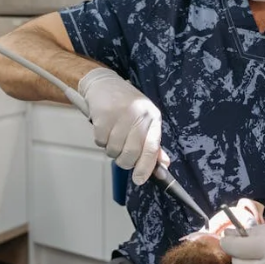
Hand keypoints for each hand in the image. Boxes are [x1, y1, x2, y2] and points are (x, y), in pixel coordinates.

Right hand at [78, 68, 168, 184]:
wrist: (105, 83)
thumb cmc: (127, 104)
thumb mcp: (145, 119)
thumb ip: (153, 142)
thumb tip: (163, 165)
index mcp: (153, 117)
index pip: (152, 148)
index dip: (146, 167)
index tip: (139, 180)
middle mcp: (138, 115)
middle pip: (131, 153)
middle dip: (125, 162)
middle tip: (121, 158)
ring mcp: (120, 115)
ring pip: (114, 150)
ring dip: (111, 150)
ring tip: (112, 137)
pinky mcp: (103, 115)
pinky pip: (101, 142)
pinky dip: (101, 142)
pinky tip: (104, 130)